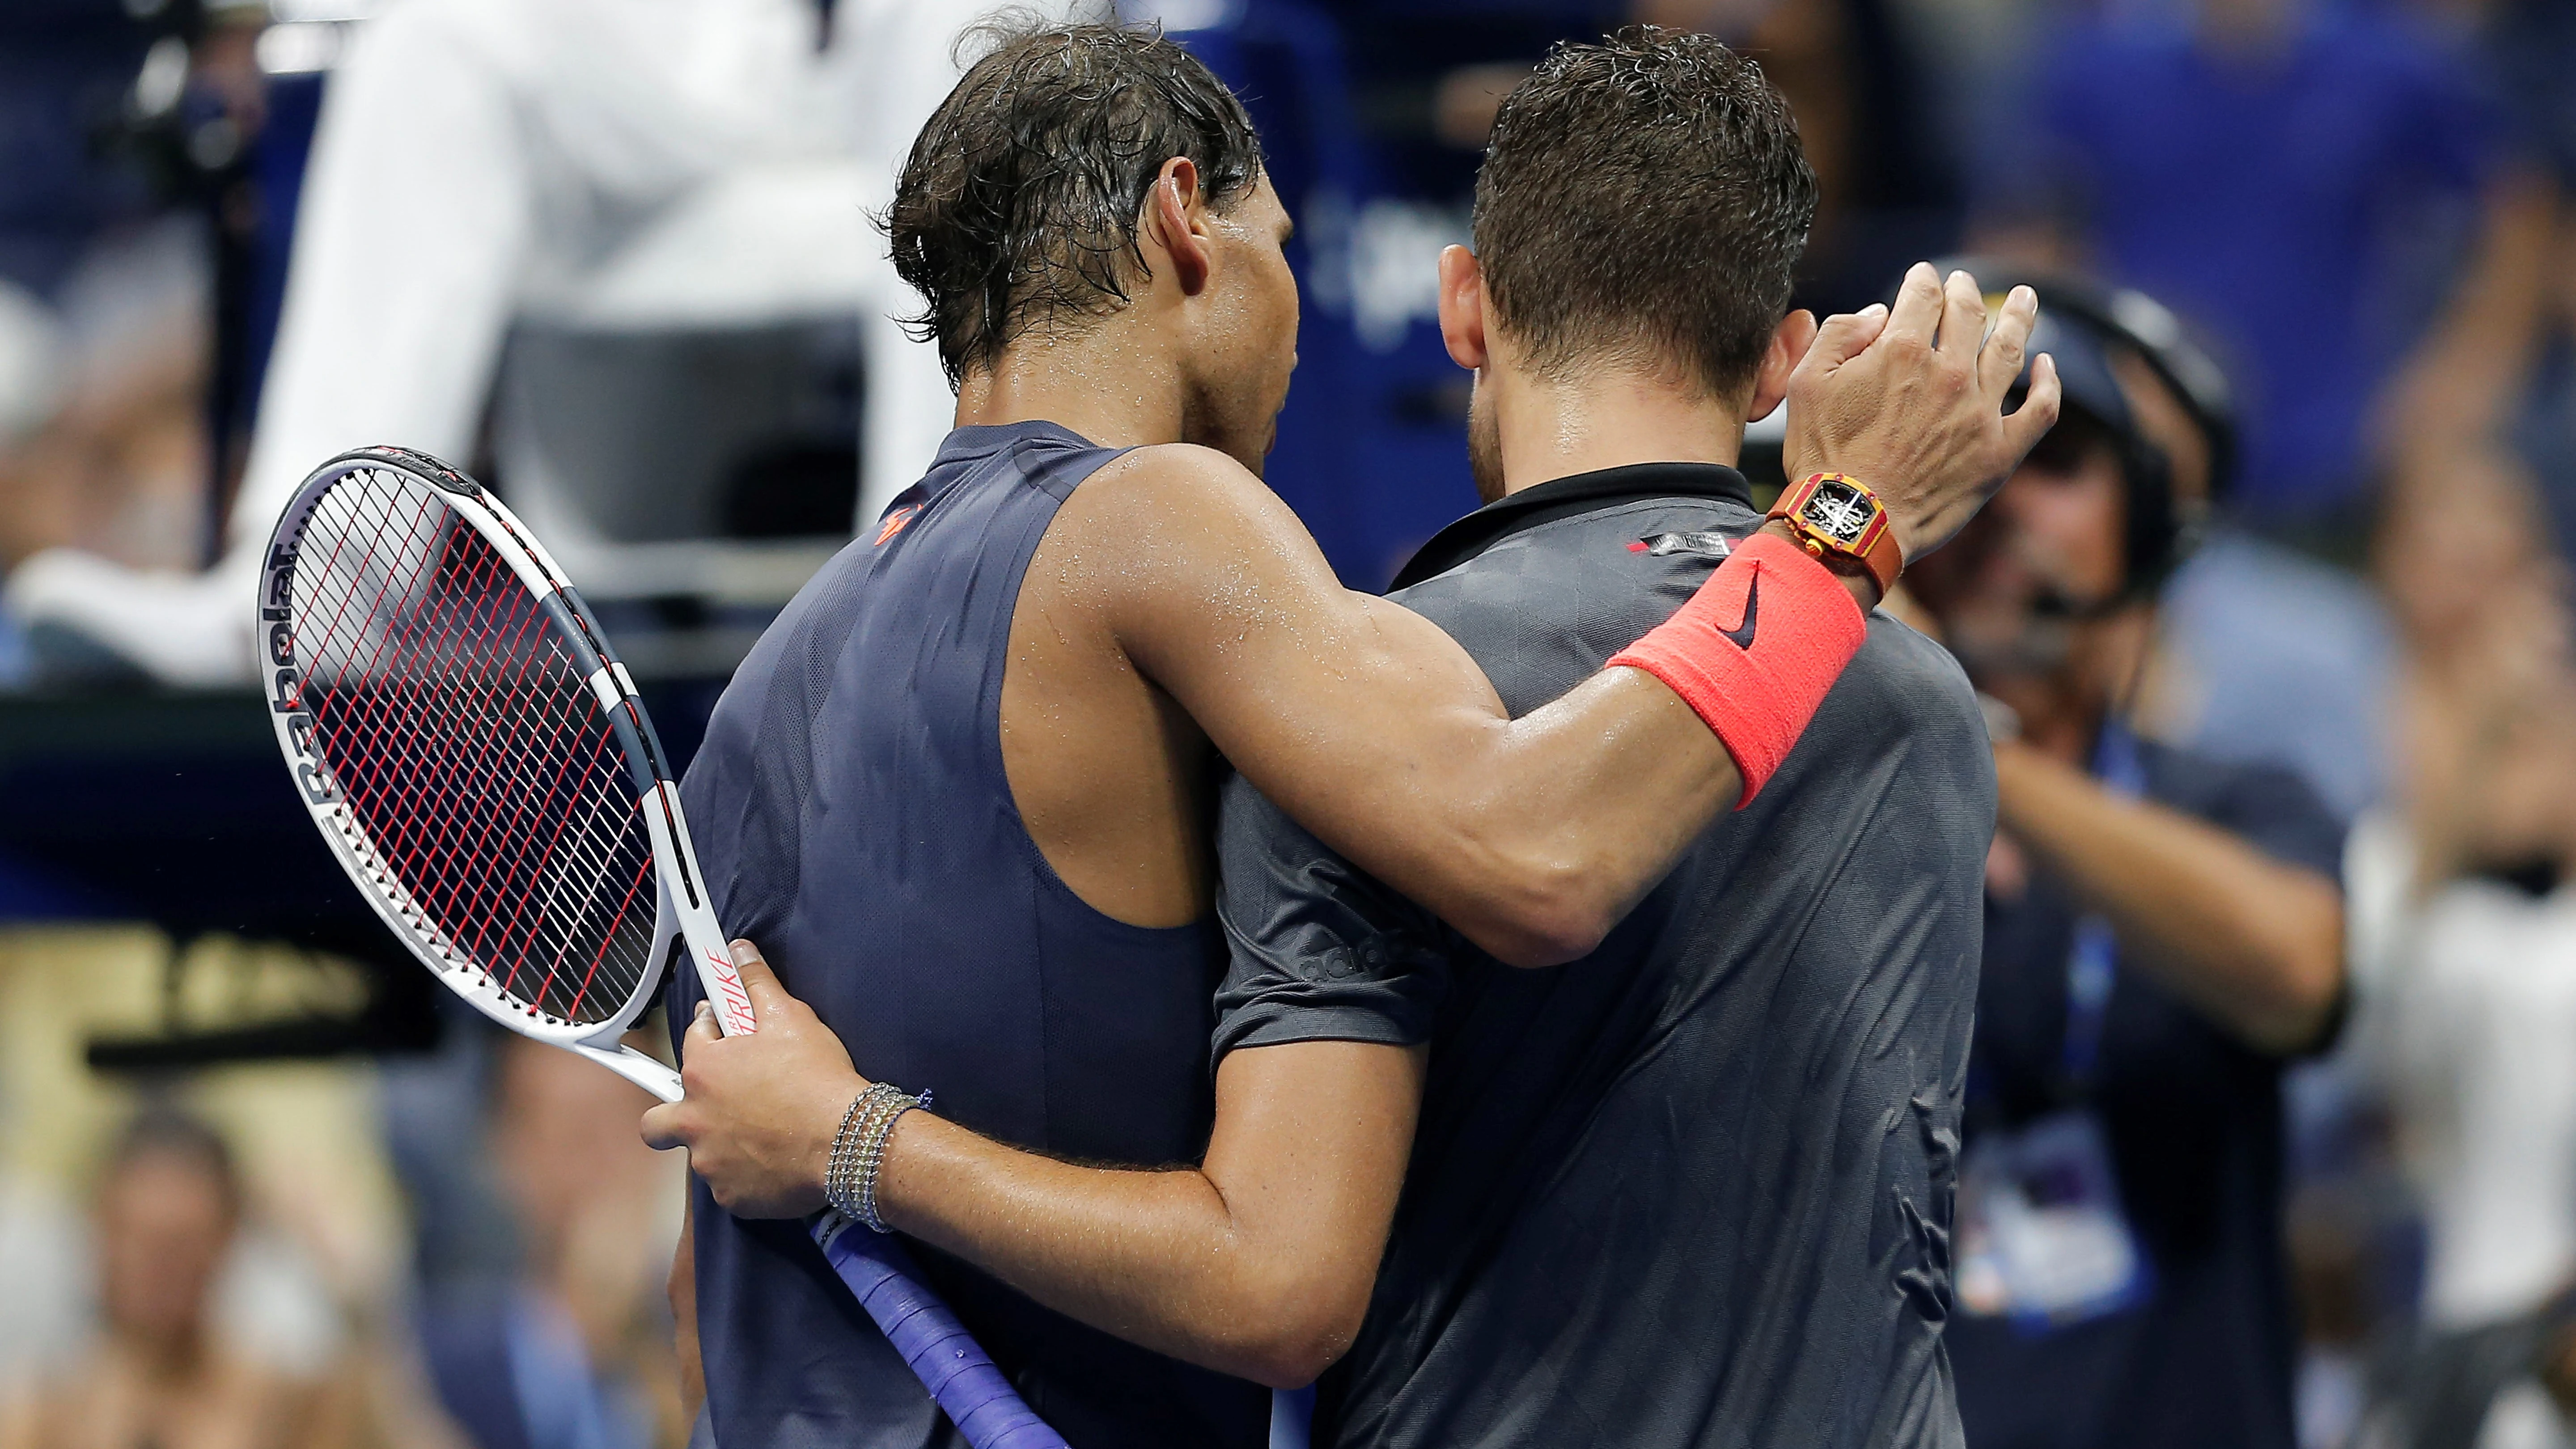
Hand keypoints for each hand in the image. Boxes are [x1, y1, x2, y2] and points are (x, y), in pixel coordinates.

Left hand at [640, 940, 866, 1218]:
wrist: (848, 1141)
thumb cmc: (817, 1078)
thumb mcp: (790, 1017)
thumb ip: (756, 984)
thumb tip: (738, 952)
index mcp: (703, 1070)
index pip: (692, 1042)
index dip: (713, 1034)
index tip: (729, 1036)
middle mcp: (693, 1118)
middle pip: (658, 1121)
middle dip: (677, 1112)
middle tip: (714, 1106)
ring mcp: (709, 1162)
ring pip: (698, 1153)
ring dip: (719, 1143)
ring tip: (761, 1135)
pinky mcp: (730, 1196)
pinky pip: (728, 1186)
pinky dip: (745, 1176)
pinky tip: (774, 1162)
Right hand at [1782, 262, 2060, 565]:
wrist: (1852, 523)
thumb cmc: (1822, 457)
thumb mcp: (1804, 384)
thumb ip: (1839, 335)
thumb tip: (1878, 313)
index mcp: (1902, 350)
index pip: (1923, 295)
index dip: (1923, 280)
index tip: (1923, 277)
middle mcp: (1949, 373)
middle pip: (1969, 314)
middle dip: (1965, 291)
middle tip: (1965, 282)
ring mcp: (1980, 412)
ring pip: (2011, 348)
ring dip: (2018, 317)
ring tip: (2024, 297)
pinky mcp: (1999, 452)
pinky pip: (2039, 409)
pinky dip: (2047, 383)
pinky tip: (2046, 365)